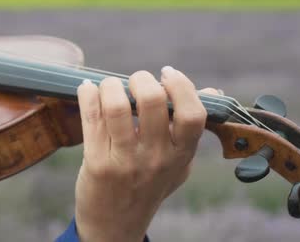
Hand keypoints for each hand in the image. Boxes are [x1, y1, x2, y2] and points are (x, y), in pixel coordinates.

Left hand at [74, 66, 214, 241]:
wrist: (116, 225)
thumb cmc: (149, 186)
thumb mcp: (178, 163)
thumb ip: (191, 128)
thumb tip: (213, 90)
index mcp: (181, 154)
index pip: (192, 113)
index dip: (180, 85)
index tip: (166, 74)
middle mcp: (156, 157)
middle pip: (152, 100)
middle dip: (140, 79)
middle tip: (134, 83)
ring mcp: (125, 161)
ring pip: (116, 105)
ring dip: (110, 86)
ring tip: (110, 88)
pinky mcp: (97, 162)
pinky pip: (91, 117)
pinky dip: (87, 95)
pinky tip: (87, 91)